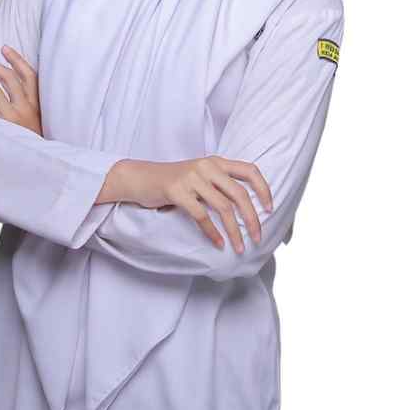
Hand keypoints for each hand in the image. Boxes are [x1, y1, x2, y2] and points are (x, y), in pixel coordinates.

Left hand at [0, 45, 42, 136]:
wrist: (34, 165)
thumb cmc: (32, 142)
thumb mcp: (38, 121)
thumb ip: (27, 104)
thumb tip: (7, 89)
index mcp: (37, 103)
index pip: (29, 74)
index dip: (17, 59)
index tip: (4, 48)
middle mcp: (26, 107)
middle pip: (6, 77)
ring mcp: (13, 116)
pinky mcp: (0, 125)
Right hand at [119, 157, 273, 252]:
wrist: (141, 178)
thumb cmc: (173, 181)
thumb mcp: (199, 175)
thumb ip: (219, 184)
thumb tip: (245, 210)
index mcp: (216, 161)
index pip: (249, 171)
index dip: (263, 189)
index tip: (270, 209)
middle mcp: (207, 166)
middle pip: (239, 194)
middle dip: (252, 218)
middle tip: (258, 237)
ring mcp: (191, 178)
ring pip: (223, 208)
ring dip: (234, 231)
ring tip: (239, 247)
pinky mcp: (177, 191)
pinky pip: (201, 216)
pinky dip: (212, 232)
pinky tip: (218, 243)